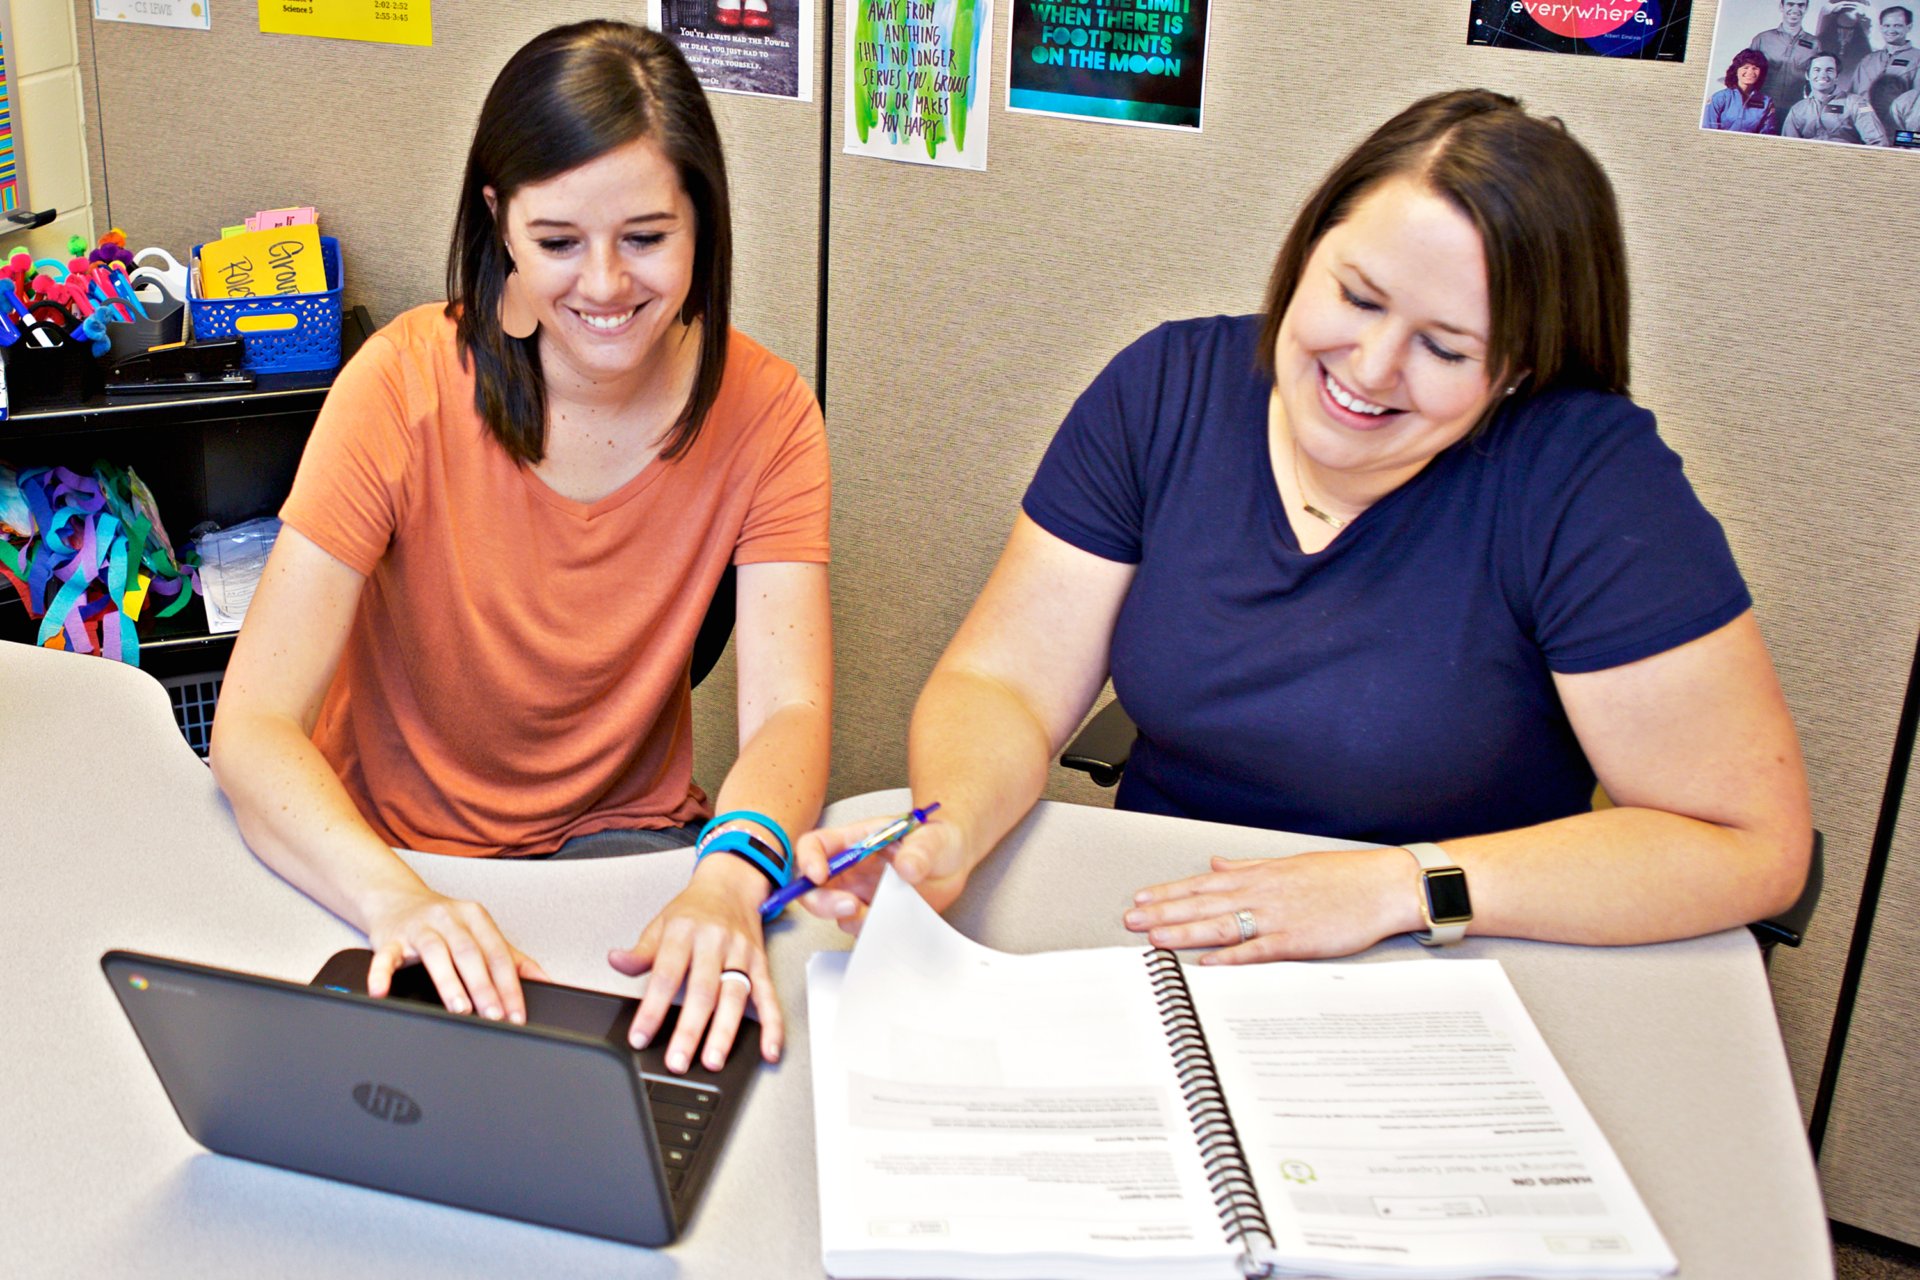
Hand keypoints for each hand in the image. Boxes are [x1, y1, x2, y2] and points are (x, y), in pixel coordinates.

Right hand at [365, 889, 549, 1022]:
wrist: (396, 899)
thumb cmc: (444, 923)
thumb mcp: (480, 933)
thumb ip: (513, 959)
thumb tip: (546, 982)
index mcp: (476, 918)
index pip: (498, 955)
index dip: (509, 986)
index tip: (516, 1014)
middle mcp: (449, 919)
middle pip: (470, 954)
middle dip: (485, 988)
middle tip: (494, 1017)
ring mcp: (419, 927)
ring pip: (436, 953)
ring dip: (449, 983)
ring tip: (460, 1009)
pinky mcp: (390, 938)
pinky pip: (386, 956)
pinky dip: (382, 974)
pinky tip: (382, 991)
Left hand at [609, 854, 780, 1074]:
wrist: (731, 884)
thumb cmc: (694, 909)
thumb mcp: (661, 924)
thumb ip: (640, 951)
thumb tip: (616, 961)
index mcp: (684, 933)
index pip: (665, 976)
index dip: (651, 1009)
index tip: (640, 1037)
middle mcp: (714, 943)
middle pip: (703, 991)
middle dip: (690, 1030)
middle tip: (678, 1061)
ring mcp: (741, 953)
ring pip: (734, 996)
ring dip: (725, 1032)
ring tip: (713, 1060)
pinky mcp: (760, 963)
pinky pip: (769, 996)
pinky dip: (772, 1024)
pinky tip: (769, 1048)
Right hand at [790, 815, 971, 934]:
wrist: (952, 863)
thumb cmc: (935, 841)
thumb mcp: (933, 838)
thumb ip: (920, 850)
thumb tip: (907, 867)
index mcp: (853, 840)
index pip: (815, 845)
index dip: (809, 859)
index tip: (819, 874)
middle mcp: (849, 868)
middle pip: (812, 887)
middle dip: (823, 901)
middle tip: (852, 906)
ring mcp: (858, 894)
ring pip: (833, 913)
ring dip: (850, 918)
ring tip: (881, 912)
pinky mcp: (872, 915)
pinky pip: (859, 929)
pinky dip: (870, 931)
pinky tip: (891, 921)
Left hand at [1122, 847, 1417, 962]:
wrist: (1384, 885)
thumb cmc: (1342, 876)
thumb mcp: (1289, 864)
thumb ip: (1249, 866)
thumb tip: (1218, 862)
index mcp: (1260, 874)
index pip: (1203, 883)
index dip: (1169, 892)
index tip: (1142, 899)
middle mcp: (1262, 893)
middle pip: (1203, 904)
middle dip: (1165, 913)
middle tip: (1132, 921)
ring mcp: (1278, 916)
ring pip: (1221, 925)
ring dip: (1186, 932)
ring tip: (1155, 939)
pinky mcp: (1297, 940)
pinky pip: (1257, 950)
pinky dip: (1231, 956)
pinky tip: (1206, 962)